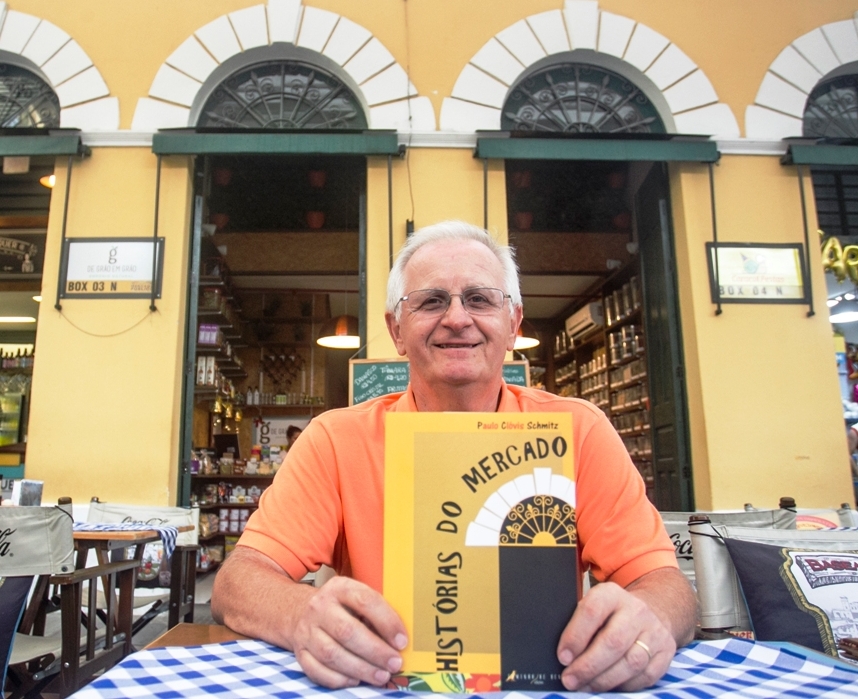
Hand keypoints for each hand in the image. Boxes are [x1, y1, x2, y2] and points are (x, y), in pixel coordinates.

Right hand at [291, 576, 408, 688]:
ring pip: (332, 654)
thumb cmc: (340, 606)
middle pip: (347, 631)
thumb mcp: (356, 596)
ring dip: (360, 668)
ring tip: (381, 676)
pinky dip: (338, 679)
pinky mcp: (299, 652)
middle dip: (375, 651)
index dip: (386, 622)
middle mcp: (320, 607)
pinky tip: (356, 680)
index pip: (365, 601)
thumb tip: (400, 638)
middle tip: (394, 663)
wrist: (299, 610)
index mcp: (339, 587)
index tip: (402, 641)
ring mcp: (307, 630)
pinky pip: (317, 670)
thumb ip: (376, 611)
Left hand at [556, 581, 675, 691]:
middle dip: (588, 666)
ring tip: (585, 686)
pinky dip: (623, 685)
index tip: (563, 657)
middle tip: (570, 679)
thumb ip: (578, 624)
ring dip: (604, 680)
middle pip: (613, 642)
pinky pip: (645, 676)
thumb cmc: (610, 615)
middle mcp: (636, 610)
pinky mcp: (667, 652)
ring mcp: (654, 631)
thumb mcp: (594, 607)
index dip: (575, 636)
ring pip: (631, 662)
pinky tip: (608, 686)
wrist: (650, 612)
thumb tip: (562, 654)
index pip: (592, 611)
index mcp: (611, 594)